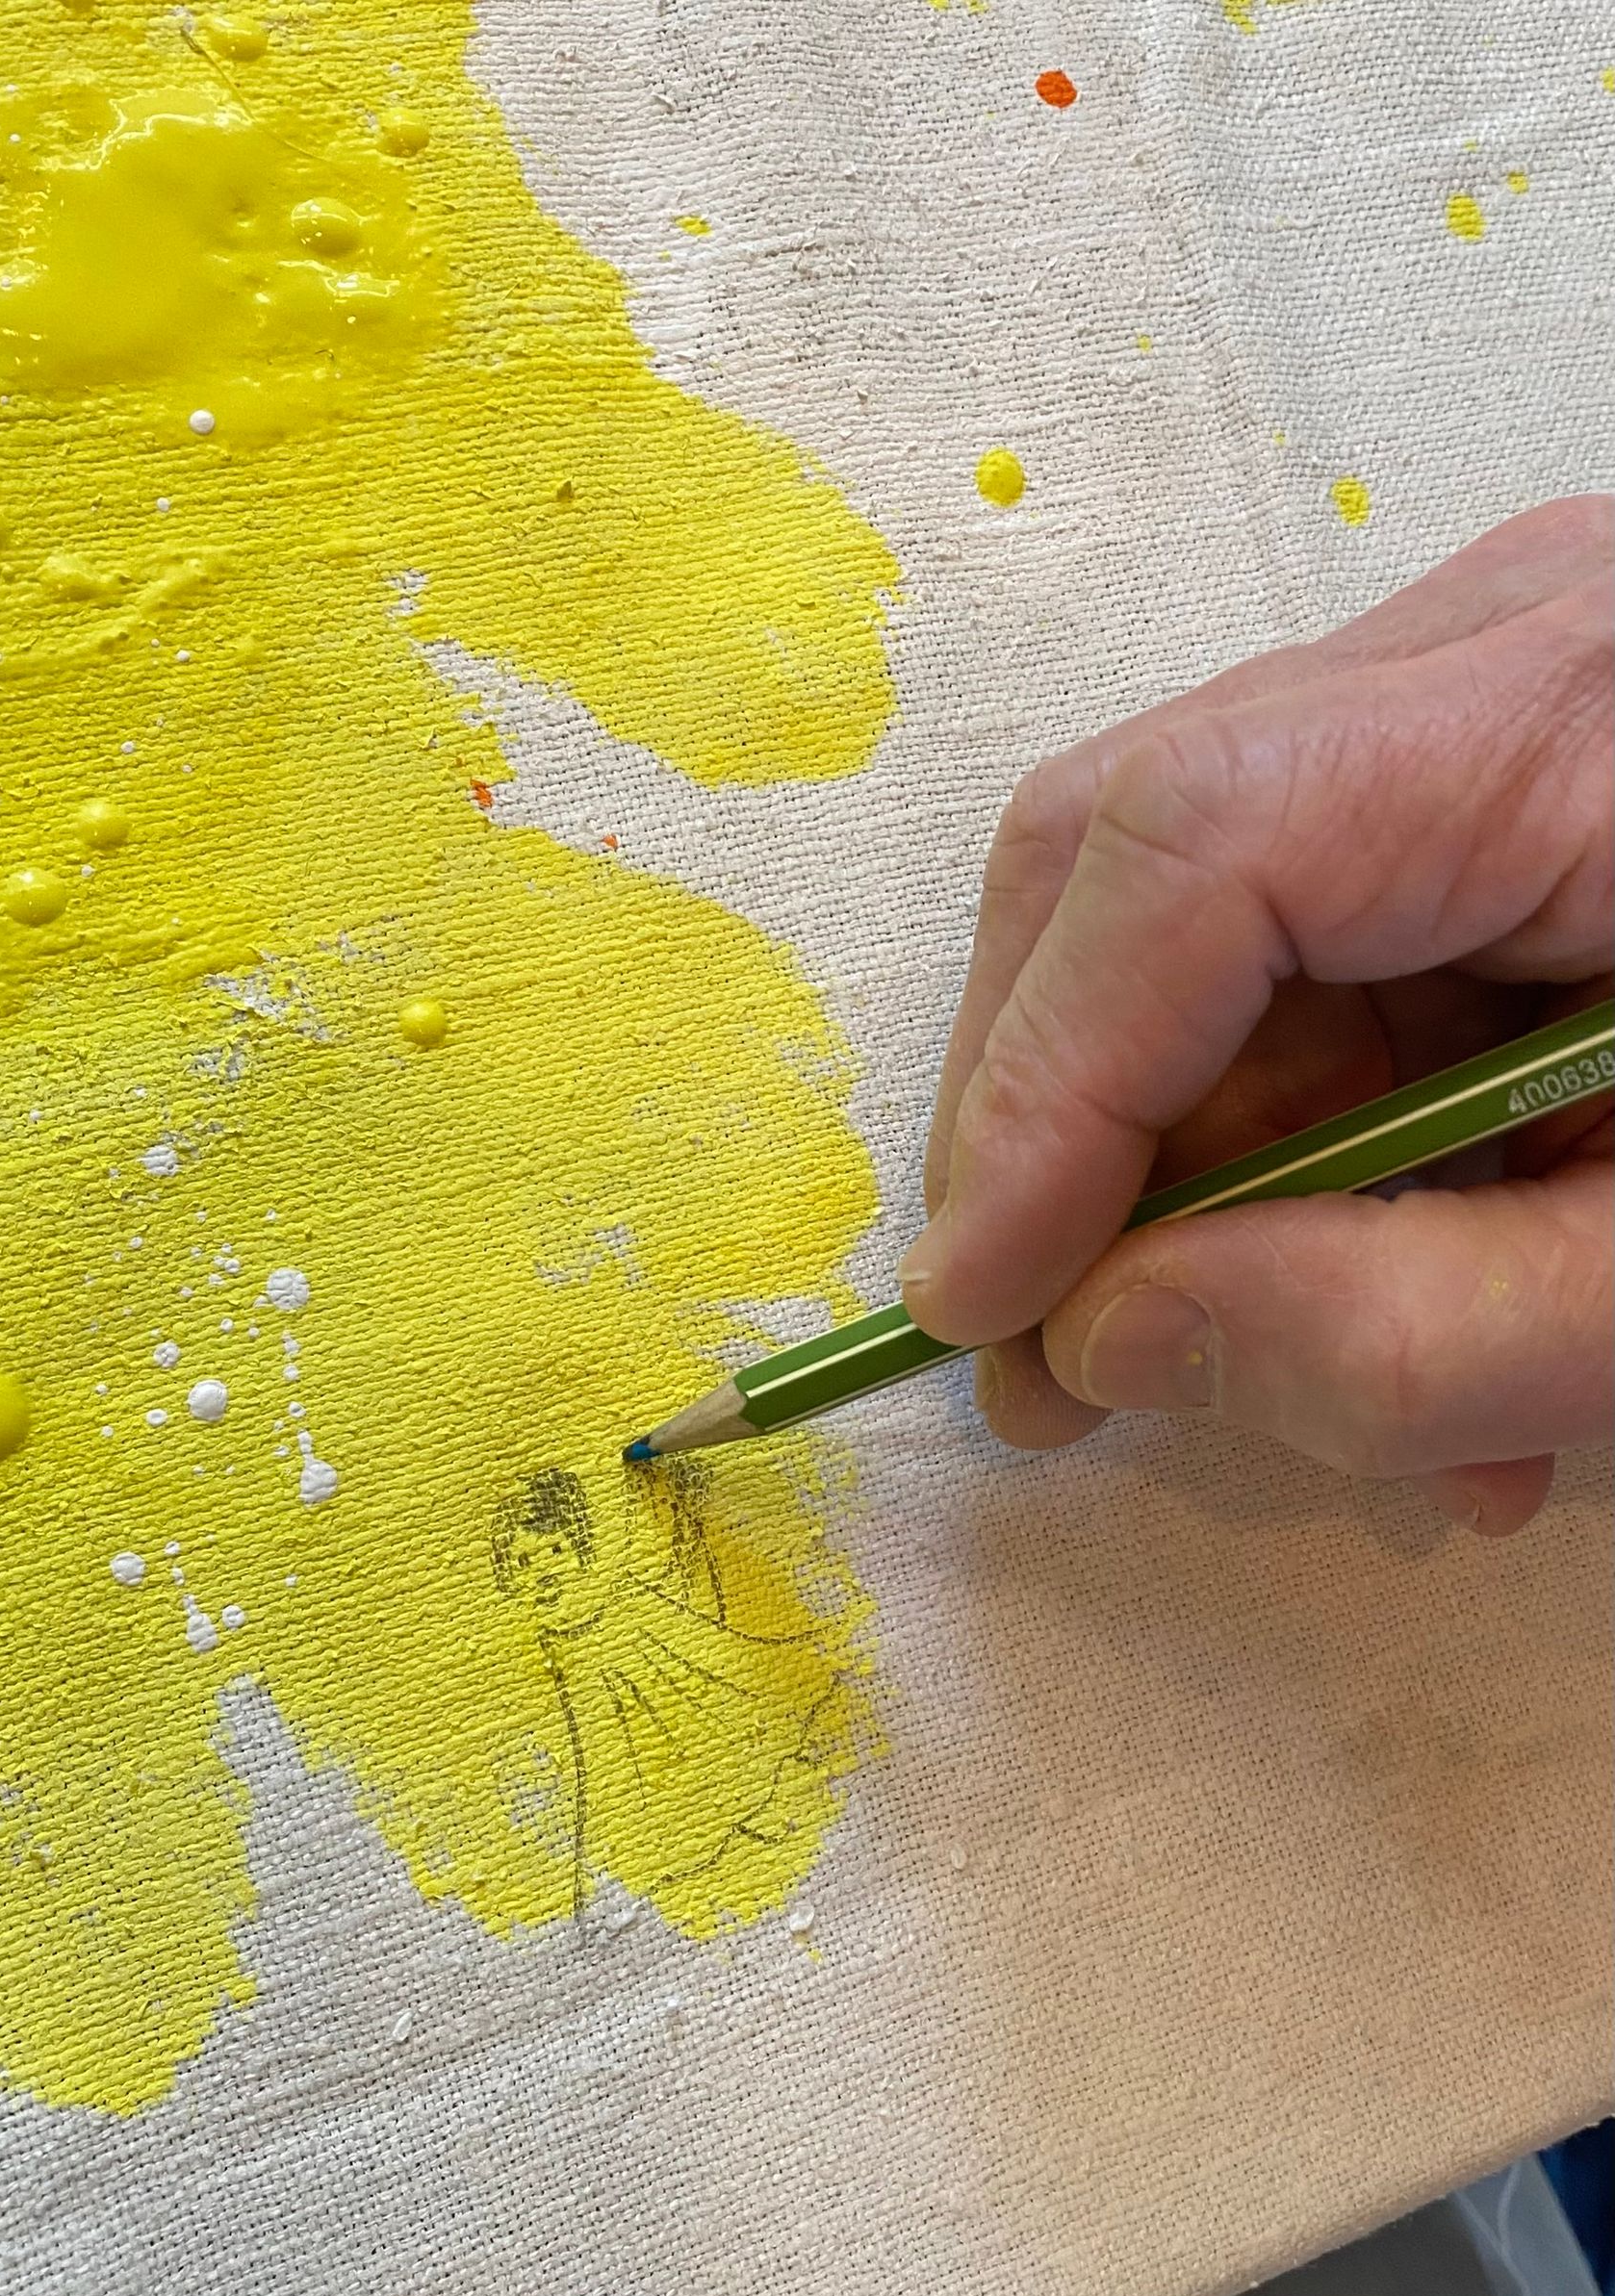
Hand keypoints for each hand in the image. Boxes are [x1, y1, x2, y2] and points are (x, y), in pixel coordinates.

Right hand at [900, 496, 1612, 1535]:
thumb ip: (1420, 1331)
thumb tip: (1112, 1341)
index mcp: (1569, 704)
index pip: (1186, 848)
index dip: (1041, 1088)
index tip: (981, 1311)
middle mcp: (1494, 650)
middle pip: (1138, 864)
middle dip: (1072, 1133)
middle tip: (1059, 1362)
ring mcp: (1493, 706)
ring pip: (1214, 943)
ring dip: (1226, 1190)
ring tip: (1326, 1404)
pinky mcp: (1508, 789)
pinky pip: (1332, 969)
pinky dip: (1336, 1162)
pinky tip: (1433, 1318)